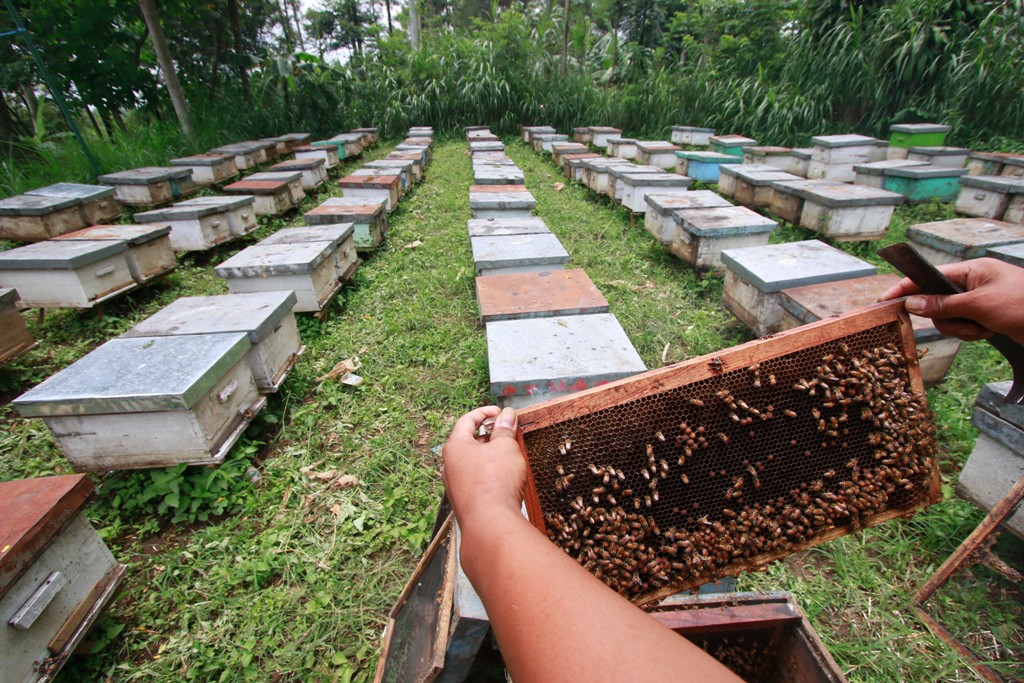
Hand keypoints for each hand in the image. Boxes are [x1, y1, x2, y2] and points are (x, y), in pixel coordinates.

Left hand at [441, 406, 527, 528]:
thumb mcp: (505, 447)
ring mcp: (455, 485)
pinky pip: (477, 480)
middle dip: (491, 436)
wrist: (490, 524)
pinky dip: (490, 474)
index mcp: (455, 446)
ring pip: (473, 463)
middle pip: (469, 442)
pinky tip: (506, 478)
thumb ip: (505, 429)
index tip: (501, 413)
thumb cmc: (495, 481)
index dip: (485, 412)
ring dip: (491, 456)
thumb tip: (508, 415)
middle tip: (509, 434)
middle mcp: (450, 465)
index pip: (467, 420)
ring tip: (510, 456)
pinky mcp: (465, 501)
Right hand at [879, 257, 1023, 343]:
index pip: (928, 276)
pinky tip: (989, 332)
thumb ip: (943, 304)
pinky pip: (963, 326)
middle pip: (936, 301)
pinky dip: (972, 333)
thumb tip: (911, 304)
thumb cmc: (1023, 306)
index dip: (906, 287)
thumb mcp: (979, 305)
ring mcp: (979, 301)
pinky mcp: (985, 317)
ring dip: (961, 328)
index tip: (885, 300)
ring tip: (982, 329)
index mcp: (971, 270)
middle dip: (945, 317)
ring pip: (948, 317)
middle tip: (963, 323)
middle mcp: (972, 283)